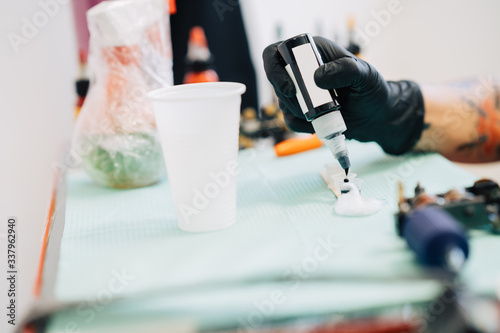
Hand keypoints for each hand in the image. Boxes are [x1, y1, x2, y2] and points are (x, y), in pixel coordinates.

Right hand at [262, 36, 424, 154]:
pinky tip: (321, 123)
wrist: (377, 117)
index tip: (288, 88)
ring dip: (300, 113)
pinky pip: (290, 121)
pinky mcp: (301, 112)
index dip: (273, 69)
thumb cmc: (372, 90)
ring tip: (327, 113)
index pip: (275, 53)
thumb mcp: (366, 75)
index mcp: (311, 52)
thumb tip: (317, 78)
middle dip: (290, 99)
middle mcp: (300, 70)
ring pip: (282, 103)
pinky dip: (303, 126)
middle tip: (312, 108)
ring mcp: (299, 92)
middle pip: (275, 81)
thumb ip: (346, 70)